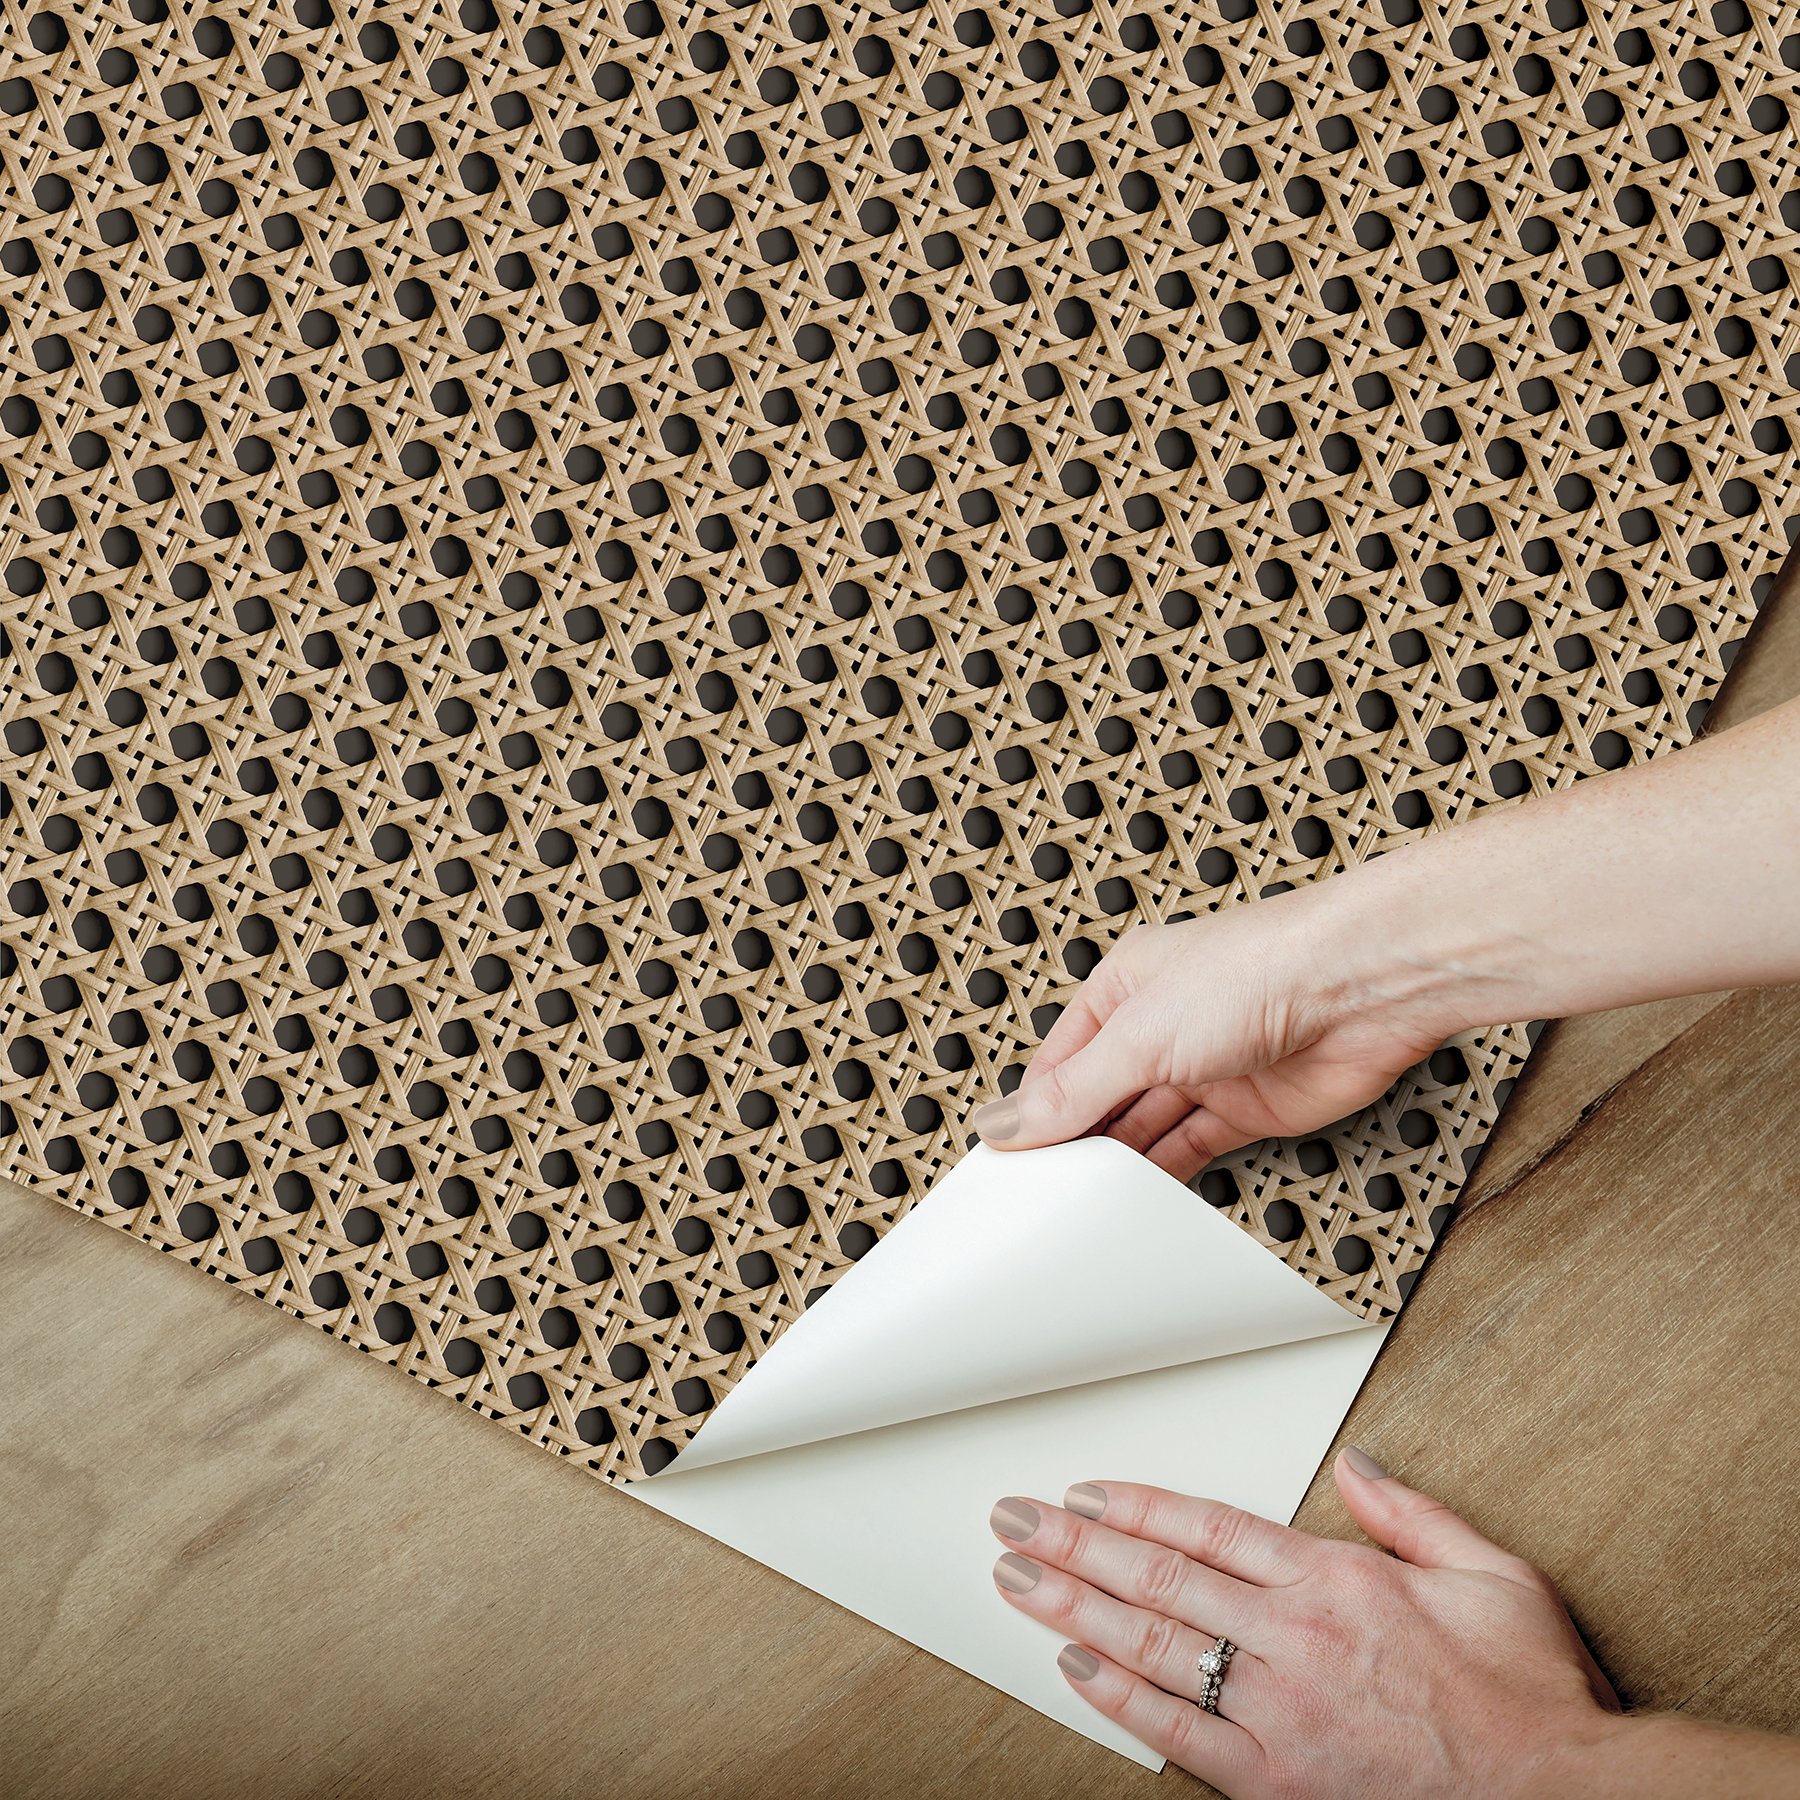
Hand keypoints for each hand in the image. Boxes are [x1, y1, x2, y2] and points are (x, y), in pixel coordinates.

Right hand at [970, 891, 1461, 1182]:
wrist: (1363, 987)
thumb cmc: (1261, 968)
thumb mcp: (1140, 1035)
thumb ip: (1074, 1091)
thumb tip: (1007, 1122)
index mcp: (1125, 988)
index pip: (1060, 1061)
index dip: (1034, 1111)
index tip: (1008, 1161)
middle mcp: (1164, 1026)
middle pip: (1102, 1099)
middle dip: (1076, 1142)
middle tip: (1042, 1194)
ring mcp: (1208, 1068)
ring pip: (1147, 1128)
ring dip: (1120, 1164)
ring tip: (1084, 1205)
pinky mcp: (1250, 1108)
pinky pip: (1194, 1149)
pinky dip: (1167, 1176)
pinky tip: (1141, 1200)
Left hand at [987, 1448, 1624, 1798]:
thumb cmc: (1532, 1698)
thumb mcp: (1492, 1573)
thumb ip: (1411, 1512)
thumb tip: (1356, 1465)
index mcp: (1338, 1581)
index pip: (1208, 1527)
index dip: (1136, 1506)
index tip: (1085, 1493)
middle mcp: (1296, 1640)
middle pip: (1159, 1578)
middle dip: (1074, 1547)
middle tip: (1014, 1523)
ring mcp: (1281, 1713)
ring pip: (1153, 1648)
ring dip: (1074, 1610)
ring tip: (1018, 1581)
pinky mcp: (1279, 1782)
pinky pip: (1179, 1735)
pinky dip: (1121, 1701)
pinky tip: (1076, 1670)